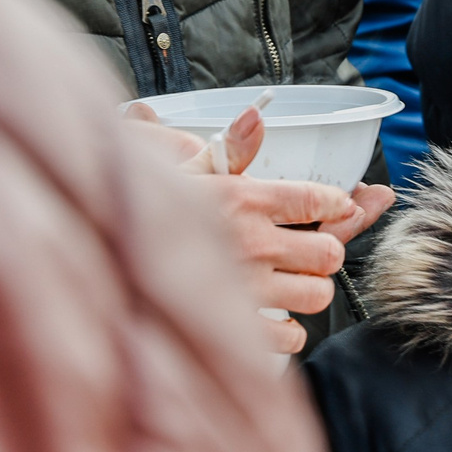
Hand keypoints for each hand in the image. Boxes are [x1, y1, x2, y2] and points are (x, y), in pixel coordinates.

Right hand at [124, 101, 396, 351]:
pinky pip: (290, 336)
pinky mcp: (235, 327)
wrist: (111, 255)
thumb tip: (256, 115)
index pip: (314, 199)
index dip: (338, 203)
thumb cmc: (148, 211)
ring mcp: (245, 287)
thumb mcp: (186, 172)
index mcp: (242, 199)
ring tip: (295, 284)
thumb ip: (230, 148)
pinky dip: (289, 332)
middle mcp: (250, 242)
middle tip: (311, 252)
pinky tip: (275, 318)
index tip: (340, 206)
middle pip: (328, 253)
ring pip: (317, 294)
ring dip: (311, 290)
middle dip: (326, 252)